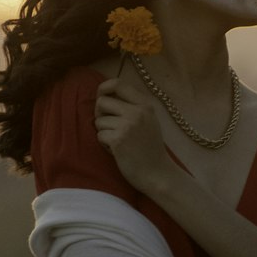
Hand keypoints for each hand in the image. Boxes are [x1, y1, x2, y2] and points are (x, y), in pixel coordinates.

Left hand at [94, 76, 169, 194]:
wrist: (158, 173)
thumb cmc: (150, 149)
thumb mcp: (149, 120)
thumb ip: (132, 106)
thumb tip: (105, 96)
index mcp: (145, 104)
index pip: (117, 83)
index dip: (103, 88)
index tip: (100, 97)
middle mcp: (137, 111)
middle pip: (102, 102)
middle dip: (100, 115)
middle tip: (109, 127)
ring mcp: (128, 125)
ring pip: (99, 121)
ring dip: (104, 133)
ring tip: (118, 142)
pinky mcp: (119, 139)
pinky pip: (99, 135)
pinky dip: (104, 144)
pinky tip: (117, 151)